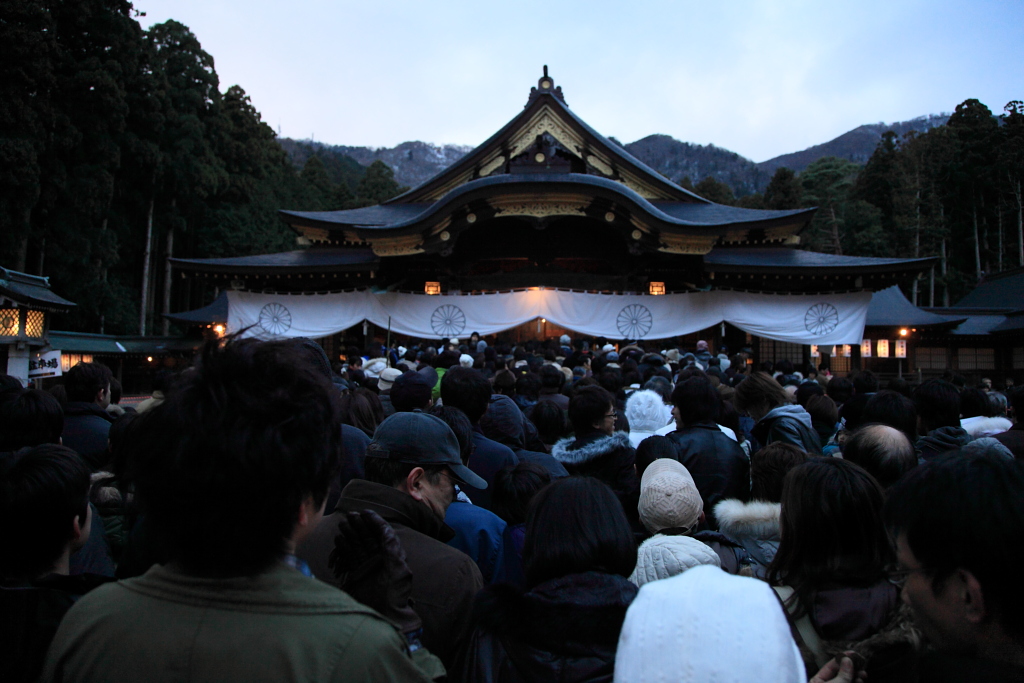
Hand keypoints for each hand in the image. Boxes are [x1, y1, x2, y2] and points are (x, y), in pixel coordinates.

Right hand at [328, 509, 420, 633]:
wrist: (383, 617)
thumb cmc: (394, 596)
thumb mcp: (398, 571)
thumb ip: (392, 549)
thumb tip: (387, 530)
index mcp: (393, 557)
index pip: (384, 534)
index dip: (375, 522)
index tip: (366, 512)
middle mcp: (380, 560)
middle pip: (369, 537)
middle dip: (361, 525)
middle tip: (351, 515)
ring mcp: (368, 567)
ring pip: (358, 545)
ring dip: (351, 534)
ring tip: (343, 523)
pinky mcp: (357, 574)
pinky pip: (350, 557)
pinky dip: (344, 547)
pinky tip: (339, 539)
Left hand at [809, 653, 866, 682]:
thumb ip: (842, 673)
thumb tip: (847, 659)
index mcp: (817, 681)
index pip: (830, 666)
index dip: (841, 659)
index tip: (853, 653)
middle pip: (840, 673)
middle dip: (852, 668)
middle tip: (861, 664)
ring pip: (847, 680)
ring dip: (856, 676)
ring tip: (863, 674)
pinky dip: (855, 682)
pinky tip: (860, 680)